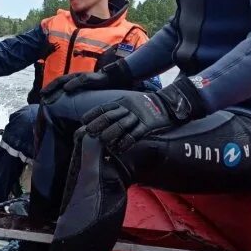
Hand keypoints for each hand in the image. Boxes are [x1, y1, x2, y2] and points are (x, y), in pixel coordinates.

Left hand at [40, 59, 132, 103]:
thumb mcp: (86, 94)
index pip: (59, 85)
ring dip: (56, 86)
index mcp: (74, 82)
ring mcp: (83, 76)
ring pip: (66, 80)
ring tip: (48, 92)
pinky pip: (81, 80)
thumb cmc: (99, 88)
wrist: (114, 78)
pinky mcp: (91, 77)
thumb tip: (70, 110)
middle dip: (49, 89)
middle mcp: (76, 78)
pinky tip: (66, 88)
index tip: (41, 98)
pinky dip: (73, 84)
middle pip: (59, 82)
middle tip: (41, 96)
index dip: (50, 90)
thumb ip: (78, 99)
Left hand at [81, 78, 205, 153]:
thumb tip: (100, 118)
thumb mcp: (128, 101)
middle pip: (110, 116)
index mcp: (122, 102)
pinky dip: (126, 142)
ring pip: (121, 126)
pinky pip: (135, 135)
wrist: (167, 104)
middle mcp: (128, 109)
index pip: (104, 107)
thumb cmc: (144, 105)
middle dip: (98, 124)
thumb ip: (116, 109)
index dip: (93, 114)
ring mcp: (138, 117)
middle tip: (88, 132)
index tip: (83, 120)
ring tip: (102, 142)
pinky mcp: (147, 126)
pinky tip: (119, 149)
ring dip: (110, 134)